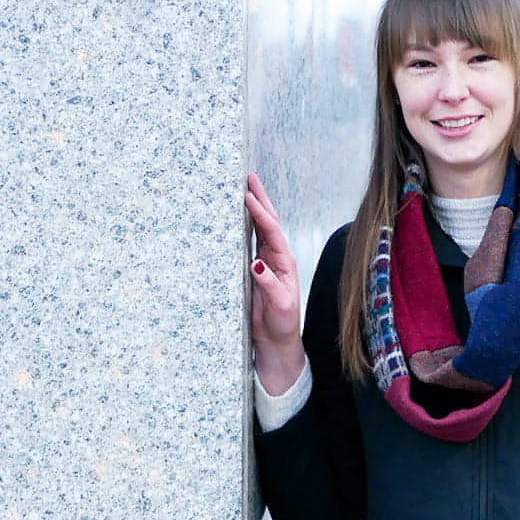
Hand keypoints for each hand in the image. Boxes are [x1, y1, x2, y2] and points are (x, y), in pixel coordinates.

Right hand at [245, 173, 305, 393]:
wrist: (277, 342)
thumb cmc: (282, 325)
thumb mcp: (279, 305)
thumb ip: (269, 284)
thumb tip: (256, 263)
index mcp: (285, 263)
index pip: (272, 232)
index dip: (260, 214)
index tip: (248, 197)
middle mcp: (276, 259)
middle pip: (268, 223)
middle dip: (260, 200)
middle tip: (250, 178)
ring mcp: (265, 263)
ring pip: (258, 230)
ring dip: (252, 209)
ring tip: (244, 188)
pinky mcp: (254, 271)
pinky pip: (248, 244)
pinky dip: (243, 227)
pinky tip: (234, 216)